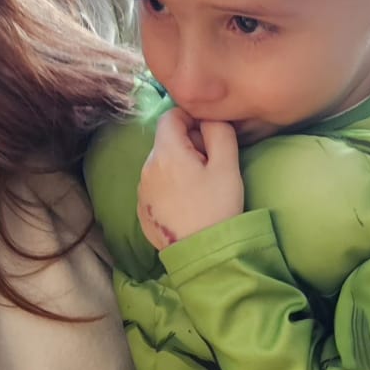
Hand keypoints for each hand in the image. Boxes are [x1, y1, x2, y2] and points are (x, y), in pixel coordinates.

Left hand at [138, 109, 244, 249]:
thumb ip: (219, 132)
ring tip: (199, 188)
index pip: (170, 116)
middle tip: (209, 166)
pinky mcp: (142, 209)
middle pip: (165, 140)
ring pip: (161, 163)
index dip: (191, 120)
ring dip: (178, 166)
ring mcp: (142, 190)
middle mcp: (147, 168)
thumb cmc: (217, 207)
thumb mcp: (227, 165)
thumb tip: (207, 117)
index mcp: (166, 153)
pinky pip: (156, 185)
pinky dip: (170, 186)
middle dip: (187, 144)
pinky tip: (188, 203)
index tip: (208, 138)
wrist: (202, 253)